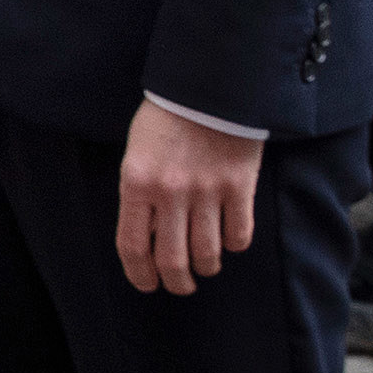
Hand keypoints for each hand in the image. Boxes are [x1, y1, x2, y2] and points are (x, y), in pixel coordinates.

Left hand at [115, 101, 261, 295]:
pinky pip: (239, 233)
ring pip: (207, 252)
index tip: (147, 285)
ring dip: (206, 267)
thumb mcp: (137, 155)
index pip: (132, 245)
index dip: (139, 274)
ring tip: (206, 267)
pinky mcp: (240, 186)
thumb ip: (140, 194)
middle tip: (181, 286)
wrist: (208, 87)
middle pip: (171, 259)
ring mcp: (206, 191)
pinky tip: (230, 241)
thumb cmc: (166, 119)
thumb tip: (150, 237)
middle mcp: (169, 193)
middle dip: (176, 282)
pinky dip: (234, 245)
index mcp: (136, 183)